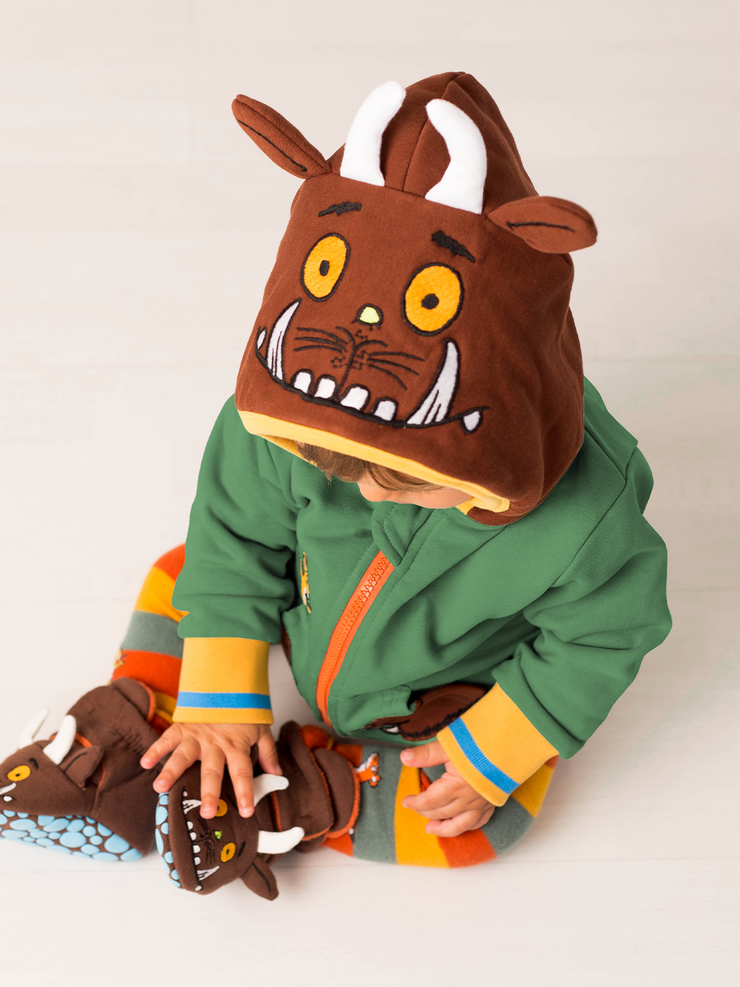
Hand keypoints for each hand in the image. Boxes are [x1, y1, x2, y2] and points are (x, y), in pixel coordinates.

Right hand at [140, 722, 280, 818]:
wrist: (227, 682)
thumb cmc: (244, 710)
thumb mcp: (261, 729)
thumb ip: (268, 752)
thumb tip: (278, 774)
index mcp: (236, 745)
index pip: (242, 772)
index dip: (245, 791)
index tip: (246, 812)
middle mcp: (215, 743)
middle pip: (212, 770)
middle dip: (209, 792)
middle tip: (205, 812)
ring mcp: (197, 735)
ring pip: (183, 756)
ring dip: (171, 771)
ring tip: (160, 789)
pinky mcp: (183, 727)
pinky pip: (167, 738)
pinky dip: (155, 749)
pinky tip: (145, 763)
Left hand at [399, 740, 494, 836]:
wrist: (511, 744)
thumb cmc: (479, 742)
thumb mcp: (449, 744)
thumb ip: (426, 754)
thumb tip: (403, 758)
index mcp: (455, 786)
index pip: (430, 801)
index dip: (416, 803)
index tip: (406, 801)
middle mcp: (468, 799)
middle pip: (442, 812)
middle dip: (425, 812)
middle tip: (415, 809)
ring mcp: (482, 802)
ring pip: (461, 823)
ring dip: (445, 828)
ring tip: (431, 829)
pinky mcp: (494, 801)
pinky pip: (480, 821)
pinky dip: (468, 826)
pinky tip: (461, 825)